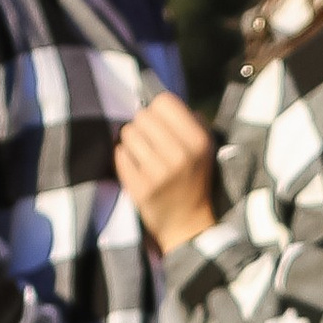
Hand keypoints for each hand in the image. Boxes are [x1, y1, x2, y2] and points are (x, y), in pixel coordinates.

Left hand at [116, 92, 217, 250]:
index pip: (164, 102)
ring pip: (128, 133)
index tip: (161, 125)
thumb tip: (156, 98)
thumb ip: (188, 119)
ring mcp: (158, 172)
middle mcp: (180, 155)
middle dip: (143, 126)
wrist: (187, 224)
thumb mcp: (203, 147)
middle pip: (143, 116)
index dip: (158, 110)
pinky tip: (136, 169)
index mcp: (198, 141)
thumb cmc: (193, 178)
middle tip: (150, 143)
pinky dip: (123, 158)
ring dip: (131, 142)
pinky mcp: (139, 187)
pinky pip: (119, 154)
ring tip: (143, 156)